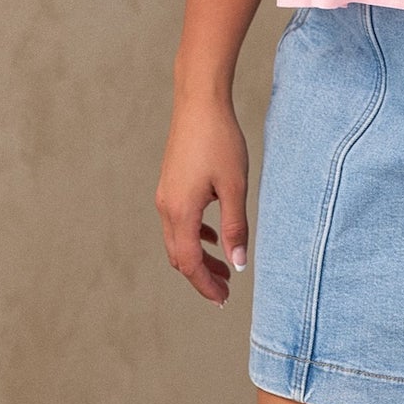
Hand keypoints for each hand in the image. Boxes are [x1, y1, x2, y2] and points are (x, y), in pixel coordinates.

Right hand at [155, 94, 249, 303]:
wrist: (199, 103)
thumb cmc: (220, 141)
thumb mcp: (234, 187)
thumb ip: (235, 227)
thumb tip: (237, 264)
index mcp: (181, 211)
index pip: (190, 263)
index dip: (206, 285)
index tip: (223, 299)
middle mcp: (167, 207)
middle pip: (180, 256)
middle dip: (201, 276)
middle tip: (225, 291)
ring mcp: (166, 195)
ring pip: (178, 239)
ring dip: (199, 256)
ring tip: (224, 266)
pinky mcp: (170, 184)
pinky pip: (178, 221)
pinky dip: (195, 235)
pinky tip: (214, 234)